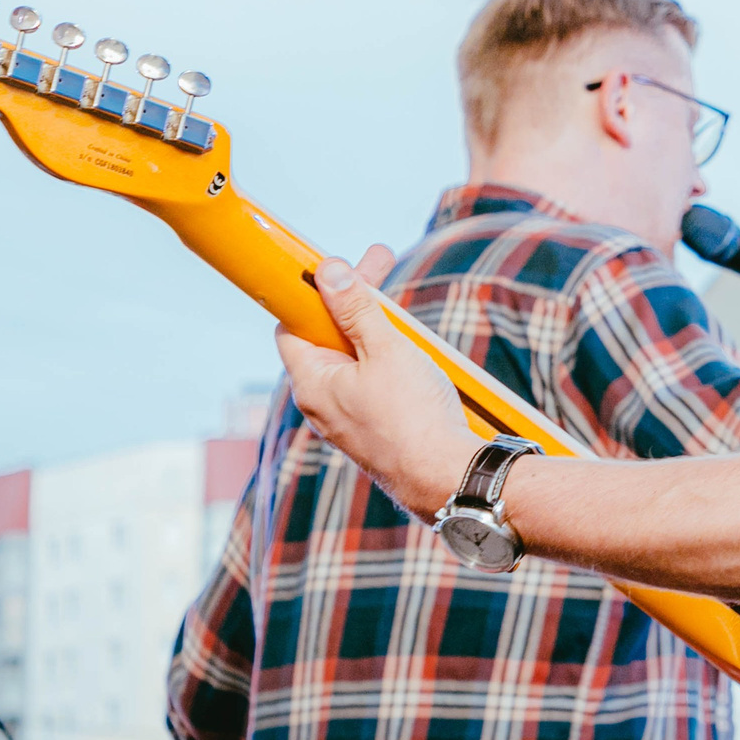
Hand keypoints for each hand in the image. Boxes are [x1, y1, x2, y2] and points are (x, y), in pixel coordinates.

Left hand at [275, 245, 473, 516]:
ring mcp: (346, 416)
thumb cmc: (413, 416)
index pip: (292, 322)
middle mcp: (321, 401)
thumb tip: (328, 272)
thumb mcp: (386, 349)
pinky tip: (411, 346)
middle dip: (353, 299)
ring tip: (403, 306)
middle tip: (380, 262)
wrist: (446, 476)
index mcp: (312, 382)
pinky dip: (385, 355)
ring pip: (350, 357)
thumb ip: (356, 309)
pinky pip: (368, 380)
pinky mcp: (371, 426)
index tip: (333, 264)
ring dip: (373, 325)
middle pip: (326, 335)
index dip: (311, 290)